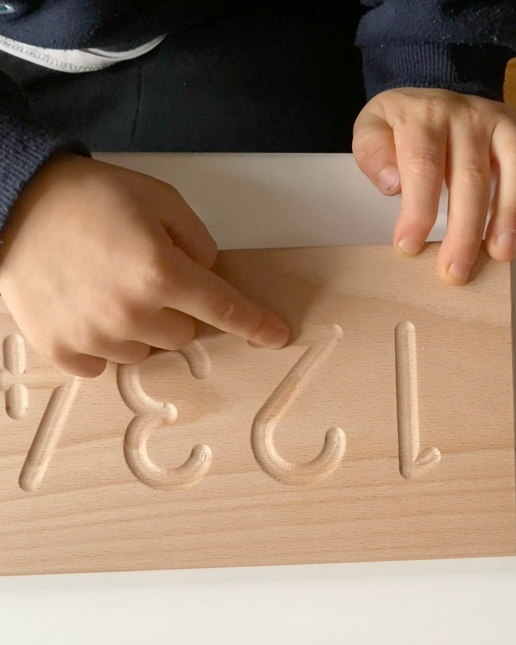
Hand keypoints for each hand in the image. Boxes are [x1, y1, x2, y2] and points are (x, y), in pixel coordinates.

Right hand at [0, 155, 289, 377]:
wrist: (11, 202)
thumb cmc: (87, 196)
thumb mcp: (158, 199)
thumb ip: (196, 240)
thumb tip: (209, 275)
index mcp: (161, 272)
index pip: (224, 310)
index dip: (255, 324)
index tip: (277, 337)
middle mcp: (132, 313)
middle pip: (184, 334)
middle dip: (176, 308)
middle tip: (143, 274)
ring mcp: (95, 336)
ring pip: (146, 350)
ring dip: (139, 326)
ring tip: (106, 287)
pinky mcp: (62, 350)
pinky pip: (104, 365)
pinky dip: (103, 343)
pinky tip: (86, 310)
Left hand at [353, 88, 515, 284]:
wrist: (435, 98)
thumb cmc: (404, 127)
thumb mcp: (372, 129)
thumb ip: (372, 152)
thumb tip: (394, 184)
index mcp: (425, 116)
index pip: (424, 165)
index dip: (418, 209)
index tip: (409, 246)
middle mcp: (468, 115)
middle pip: (470, 176)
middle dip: (464, 230)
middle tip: (455, 271)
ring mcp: (502, 121)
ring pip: (515, 166)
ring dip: (510, 214)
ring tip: (501, 253)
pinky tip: (515, 228)